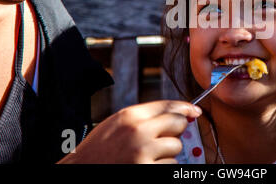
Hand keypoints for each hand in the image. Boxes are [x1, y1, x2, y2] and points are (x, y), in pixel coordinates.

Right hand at [57, 100, 201, 163]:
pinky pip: (171, 166)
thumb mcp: (116, 124)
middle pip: (178, 123)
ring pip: (176, 147)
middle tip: (167, 137)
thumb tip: (177, 115)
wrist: (80, 171)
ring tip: (148, 156)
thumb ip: (143, 118)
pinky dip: (164, 167)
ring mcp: (143, 153)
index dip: (185, 108)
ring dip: (168, 153)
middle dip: (177, 130)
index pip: (167, 105)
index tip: (195, 111)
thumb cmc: (99, 150)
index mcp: (130, 116)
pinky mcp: (147, 170)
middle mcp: (138, 131)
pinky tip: (148, 165)